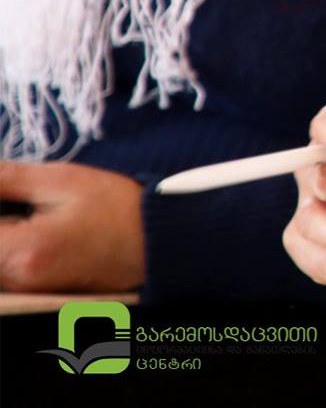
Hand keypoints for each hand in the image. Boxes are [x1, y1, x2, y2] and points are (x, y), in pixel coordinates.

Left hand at [0, 161, 144, 291]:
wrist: (161, 243)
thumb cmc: (117, 208)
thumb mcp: (62, 180)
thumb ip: (6, 178)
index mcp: (21, 251)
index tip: (5, 193)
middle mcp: (17, 281)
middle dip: (1, 218)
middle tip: (13, 198)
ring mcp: (26, 292)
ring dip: (4, 234)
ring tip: (28, 215)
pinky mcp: (36, 294)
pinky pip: (5, 274)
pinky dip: (8, 249)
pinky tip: (28, 229)